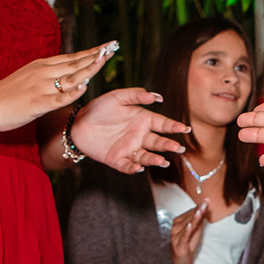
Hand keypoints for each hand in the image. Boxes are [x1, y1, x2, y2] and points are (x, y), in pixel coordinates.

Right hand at [0, 42, 117, 132]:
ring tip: (105, 61)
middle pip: (75, 63)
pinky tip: (85, 87)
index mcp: (42, 66)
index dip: (91, 52)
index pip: (72, 57)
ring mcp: (41, 88)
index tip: (107, 46)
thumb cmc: (7, 94)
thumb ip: (48, 73)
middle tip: (114, 48)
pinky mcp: (37, 104)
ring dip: (90, 68)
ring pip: (71, 77)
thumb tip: (69, 71)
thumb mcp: (29, 76)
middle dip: (96, 56)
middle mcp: (43, 73)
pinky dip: (73, 93)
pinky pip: (59, 98)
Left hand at [73, 87, 189, 172]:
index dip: (174, 127)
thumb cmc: (99, 108)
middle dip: (169, 146)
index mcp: (144, 120)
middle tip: (179, 149)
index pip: (163, 124)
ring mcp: (129, 149)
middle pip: (158, 142)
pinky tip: (138, 168)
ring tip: (162, 161)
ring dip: (154, 159)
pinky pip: (127, 165)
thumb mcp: (117, 97)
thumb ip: (136, 95)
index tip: (185, 129)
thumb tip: (157, 97)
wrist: (78, 123)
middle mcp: (140, 136)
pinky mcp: (116, 159)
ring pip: (146, 156)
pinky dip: (133, 168)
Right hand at [169, 207, 202, 263]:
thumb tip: (205, 207)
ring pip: (186, 226)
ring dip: (193, 218)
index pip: (189, 213)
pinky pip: (183, 237)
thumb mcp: (195, 229)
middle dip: (197, 211)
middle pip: (188, 218)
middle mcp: (176, 228)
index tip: (206, 200)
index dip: (198, 207)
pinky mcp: (179, 245)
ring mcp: (176, 237)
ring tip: (199, 212)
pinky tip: (189, 226)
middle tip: (205, 204)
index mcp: (178, 223)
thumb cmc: (188, 242)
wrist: (181, 259)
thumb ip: (199, 219)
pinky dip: (186, 231)